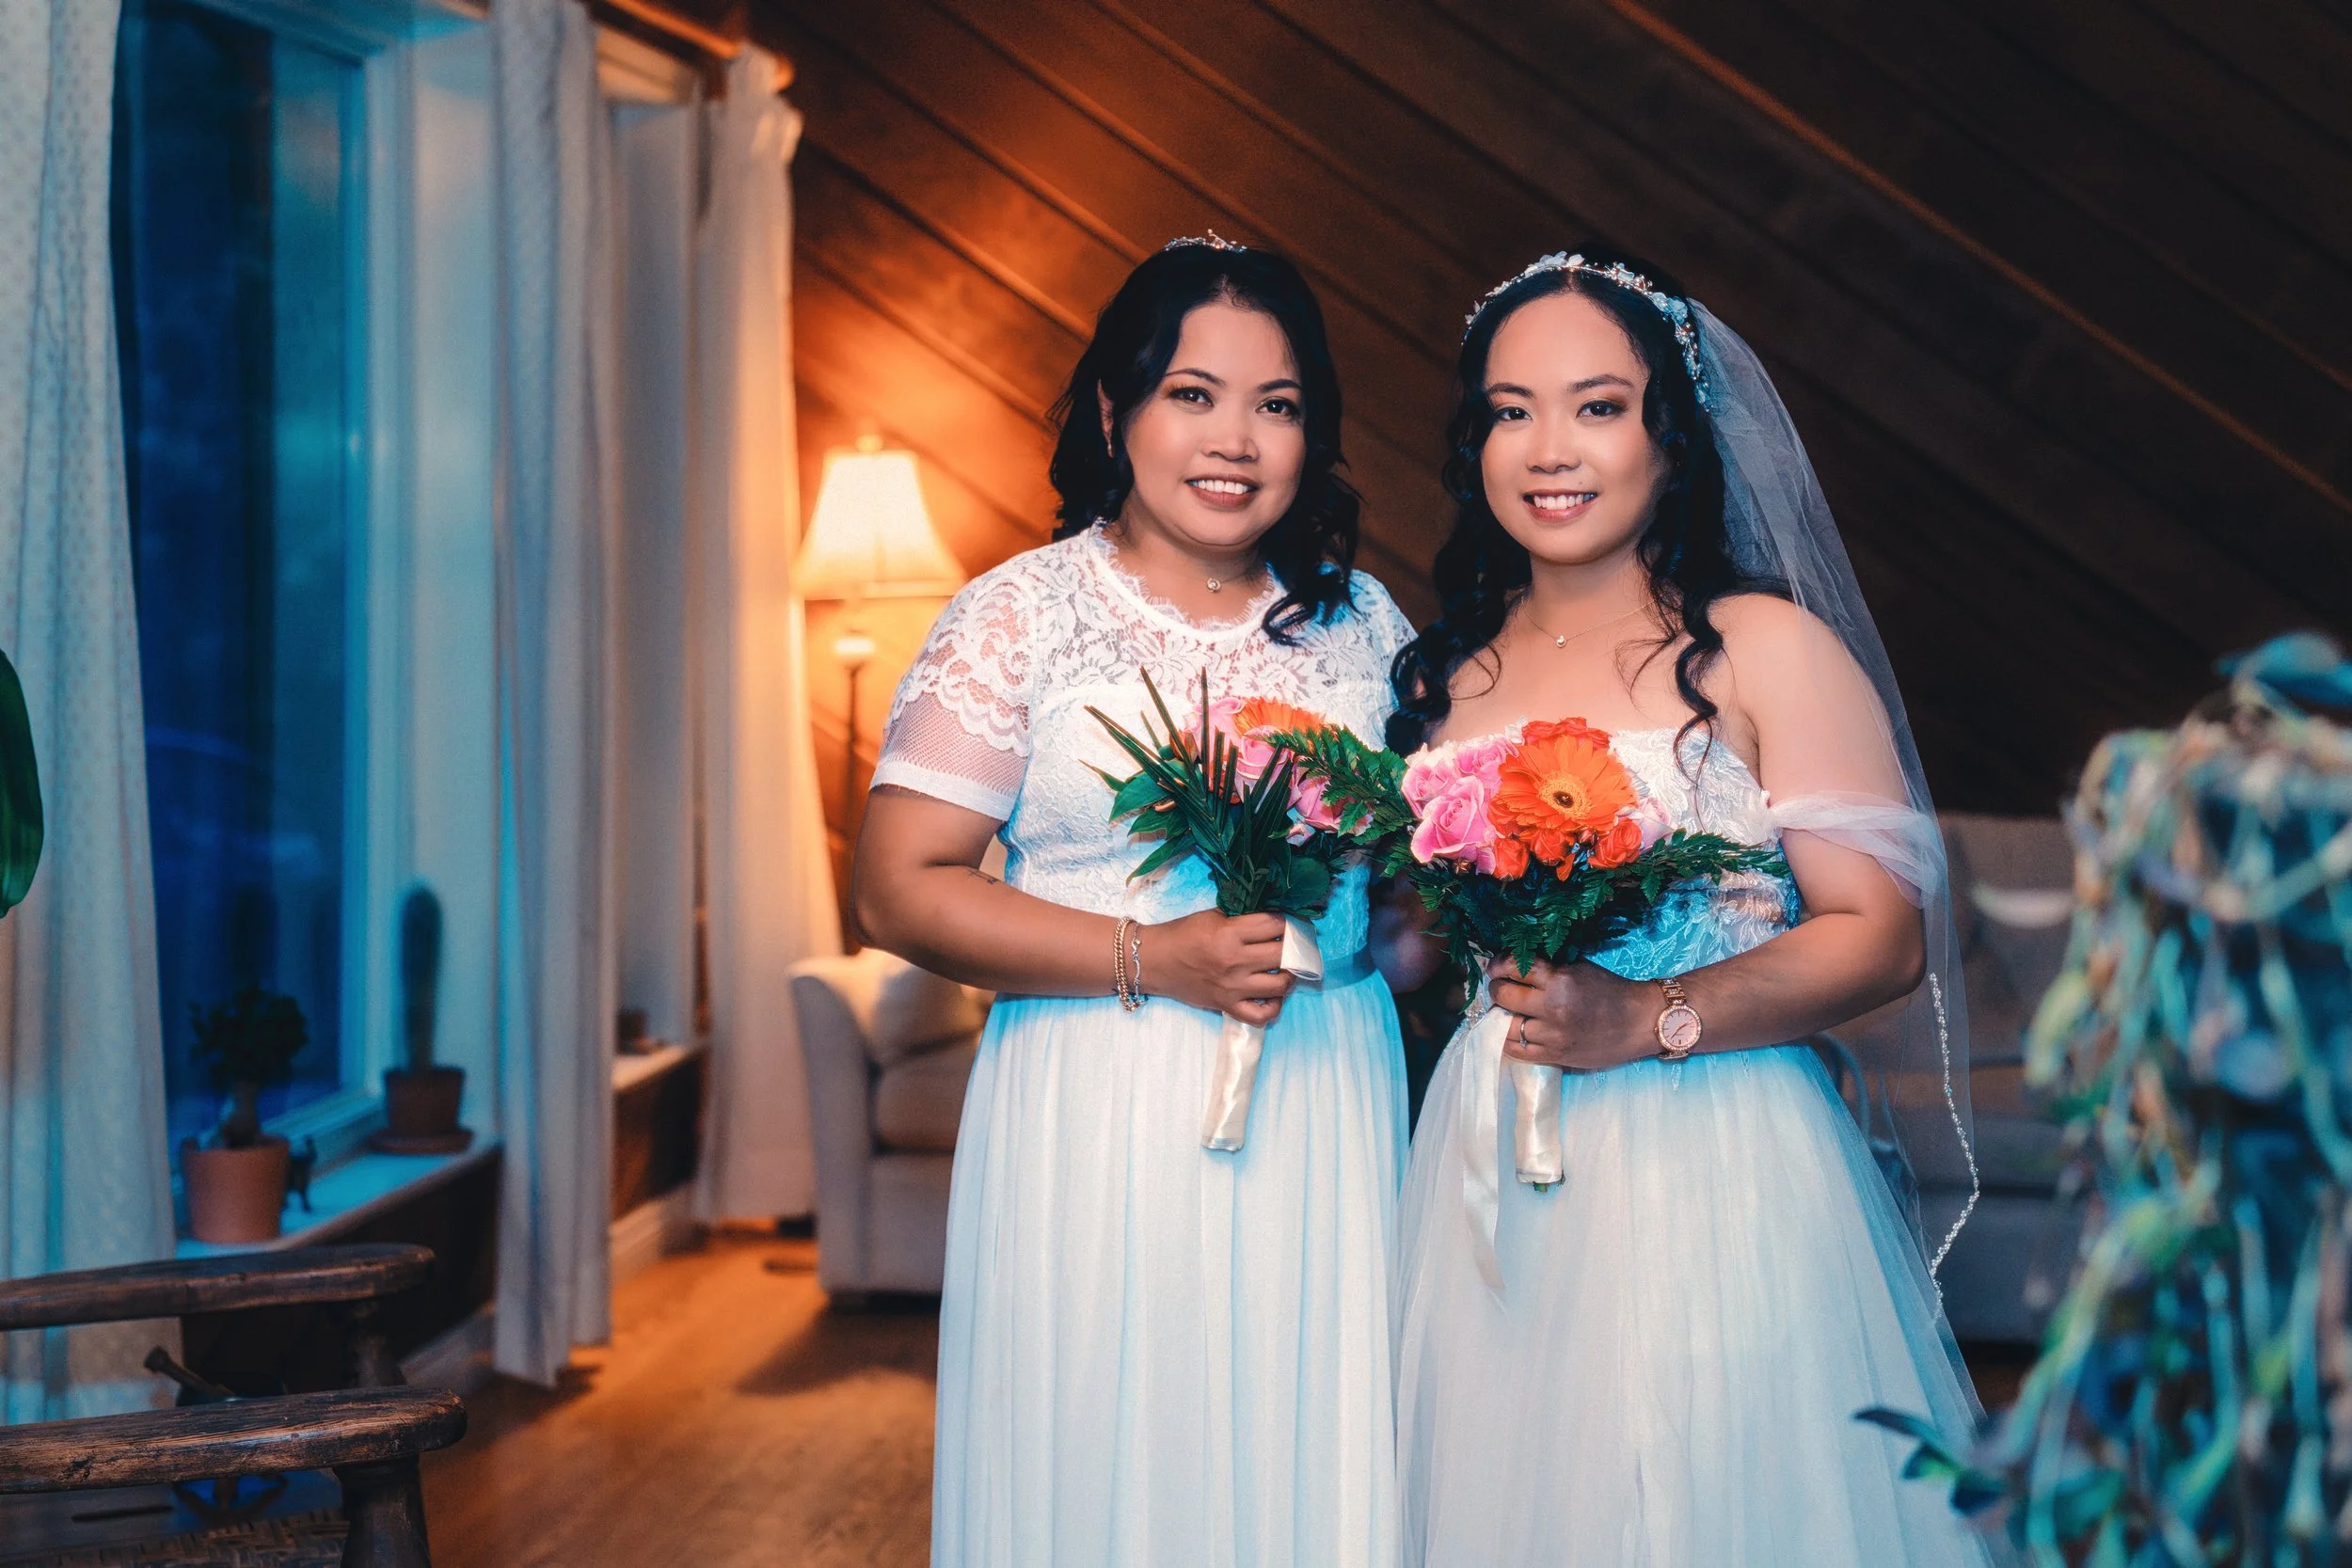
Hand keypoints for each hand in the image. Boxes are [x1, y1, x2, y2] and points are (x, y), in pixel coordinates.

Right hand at [1146, 911, 1293, 1024]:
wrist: (1155, 961)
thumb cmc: (1183, 934)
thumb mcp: (1213, 915)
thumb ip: (1243, 917)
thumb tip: (1274, 918)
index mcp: (1230, 933)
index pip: (1275, 925)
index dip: (1289, 921)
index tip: (1292, 922)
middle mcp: (1235, 961)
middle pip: (1284, 954)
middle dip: (1294, 947)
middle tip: (1295, 944)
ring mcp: (1233, 987)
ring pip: (1281, 985)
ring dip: (1289, 975)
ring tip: (1286, 969)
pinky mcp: (1228, 1006)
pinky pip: (1262, 1015)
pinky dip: (1274, 1007)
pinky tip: (1273, 995)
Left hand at [1488, 957, 1653, 1071]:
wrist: (1639, 1022)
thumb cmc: (1610, 990)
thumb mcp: (1579, 967)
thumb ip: (1547, 966)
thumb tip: (1513, 964)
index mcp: (1560, 980)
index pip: (1514, 968)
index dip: (1499, 965)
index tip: (1495, 968)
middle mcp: (1553, 1008)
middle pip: (1504, 996)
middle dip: (1497, 989)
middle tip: (1500, 987)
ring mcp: (1552, 1036)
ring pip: (1507, 1026)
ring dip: (1503, 1016)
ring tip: (1508, 1010)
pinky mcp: (1555, 1057)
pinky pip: (1517, 1051)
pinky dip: (1508, 1040)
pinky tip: (1511, 1031)